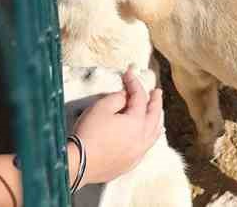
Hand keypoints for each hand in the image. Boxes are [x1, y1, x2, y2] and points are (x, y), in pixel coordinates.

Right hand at [72, 68, 163, 183]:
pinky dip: (150, 136)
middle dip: (155, 101)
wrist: (79, 163)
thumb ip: (117, 98)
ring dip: (156, 120)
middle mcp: (142, 138)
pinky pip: (146, 146)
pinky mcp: (130, 164)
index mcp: (136, 122)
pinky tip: (148, 136)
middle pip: (154, 116)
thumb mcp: (101, 108)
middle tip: (156, 92)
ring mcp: (137, 153)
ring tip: (157, 112)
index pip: (140, 98)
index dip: (134, 83)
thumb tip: (125, 97)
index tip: (129, 73)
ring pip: (154, 134)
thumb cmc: (89, 133)